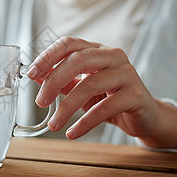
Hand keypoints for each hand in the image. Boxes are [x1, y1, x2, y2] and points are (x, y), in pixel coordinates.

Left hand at [28, 37, 176, 148]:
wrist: (146, 117)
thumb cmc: (111, 99)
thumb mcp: (82, 88)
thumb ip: (62, 81)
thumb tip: (36, 77)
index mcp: (97, 50)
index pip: (69, 43)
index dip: (47, 56)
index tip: (31, 74)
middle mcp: (113, 56)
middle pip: (77, 60)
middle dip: (54, 81)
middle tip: (39, 102)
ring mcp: (127, 74)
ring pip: (90, 84)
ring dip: (66, 107)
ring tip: (54, 124)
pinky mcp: (136, 95)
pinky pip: (105, 108)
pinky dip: (85, 122)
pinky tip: (72, 132)